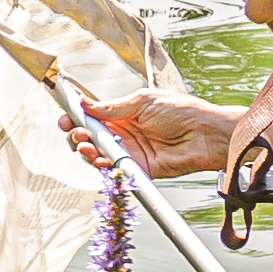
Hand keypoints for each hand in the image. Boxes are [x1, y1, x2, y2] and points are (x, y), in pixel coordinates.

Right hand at [83, 90, 252, 179]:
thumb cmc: (182, 112)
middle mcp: (125, 133)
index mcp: (124, 114)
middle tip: (76, 133)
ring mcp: (130, 151)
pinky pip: (115, 169)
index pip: (93, 116)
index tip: (67, 117)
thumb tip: (86, 105)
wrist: (205, 134)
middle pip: (91, 137)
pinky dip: (103, 166)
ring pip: (98, 155)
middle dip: (78, 135)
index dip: (77, 117)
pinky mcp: (138, 168)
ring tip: (85, 146)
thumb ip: (112, 108)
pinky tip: (99, 158)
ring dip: (87, 151)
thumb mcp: (143, 102)